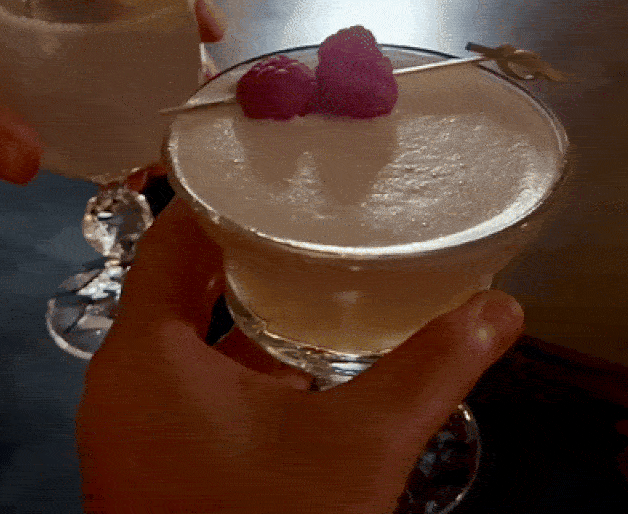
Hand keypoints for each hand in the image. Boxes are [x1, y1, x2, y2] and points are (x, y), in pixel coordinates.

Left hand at [0, 0, 225, 184]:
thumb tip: (29, 162)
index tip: (201, 26)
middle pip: (122, 7)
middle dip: (167, 43)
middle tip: (199, 85)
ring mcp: (28, 40)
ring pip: (105, 55)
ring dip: (142, 88)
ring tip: (176, 129)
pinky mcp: (18, 85)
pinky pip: (76, 99)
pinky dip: (106, 124)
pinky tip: (130, 157)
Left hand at [77, 203, 524, 513]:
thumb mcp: (359, 446)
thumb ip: (430, 370)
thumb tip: (502, 308)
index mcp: (146, 354)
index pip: (171, 237)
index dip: (222, 192)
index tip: (280, 158)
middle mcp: (125, 383)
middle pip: (181, 285)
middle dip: (249, 248)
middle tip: (317, 208)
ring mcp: (135, 432)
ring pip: (190, 344)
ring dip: (249, 312)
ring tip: (321, 268)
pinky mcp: (156, 469)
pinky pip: (193, 391)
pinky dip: (242, 369)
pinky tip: (306, 362)